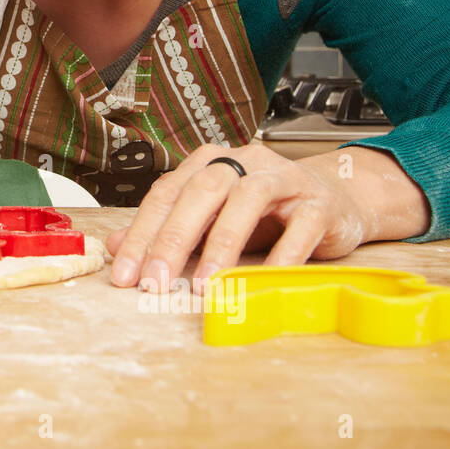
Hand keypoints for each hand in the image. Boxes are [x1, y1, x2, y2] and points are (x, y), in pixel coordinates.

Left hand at [105, 144, 369, 293]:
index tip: (124, 276)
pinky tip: (262, 283)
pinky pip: (300, 227)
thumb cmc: (266, 213)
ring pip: (246, 201)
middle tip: (154, 283)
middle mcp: (243, 162)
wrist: (335, 200)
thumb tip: (114, 246)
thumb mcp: (210, 220)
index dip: (141, 235)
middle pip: (201, 191)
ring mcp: (283, 179)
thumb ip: (165, 230)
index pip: (166, 194)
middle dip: (173, 238)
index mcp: (209, 162)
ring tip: (206, 287)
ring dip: (222, 245)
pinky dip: (281, 255)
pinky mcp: (319, 203)